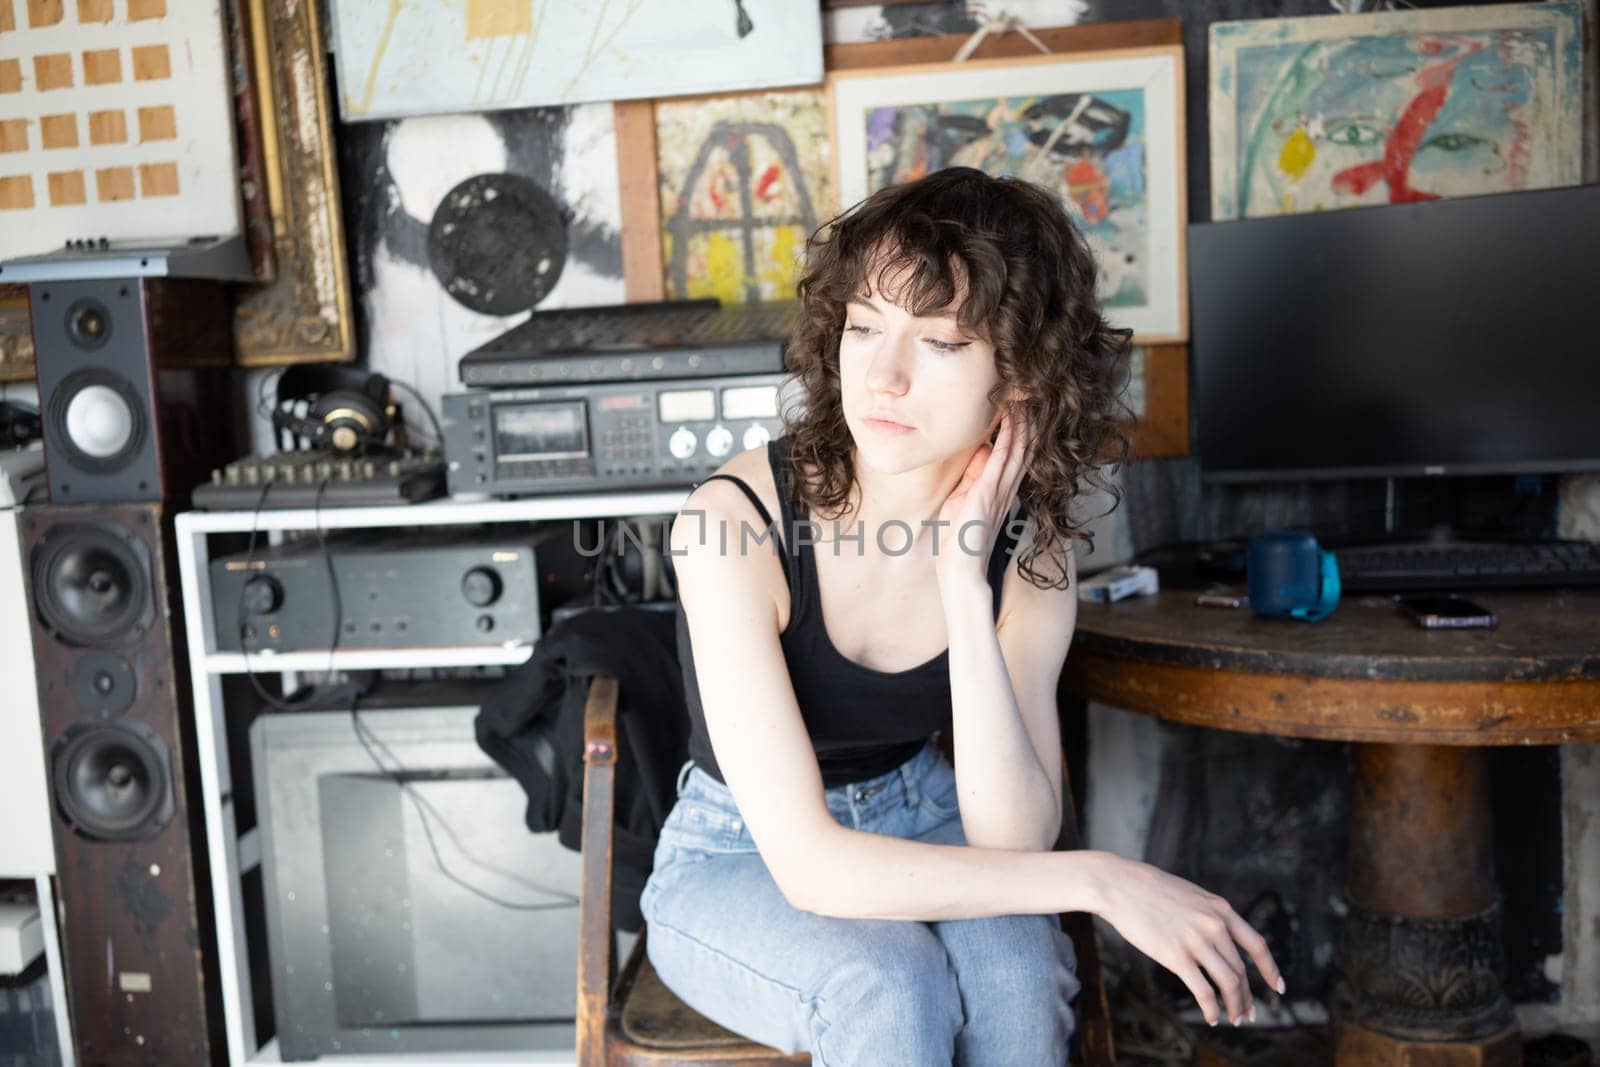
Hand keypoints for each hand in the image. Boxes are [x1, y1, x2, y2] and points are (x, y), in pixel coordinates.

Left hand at [934, 405, 1029, 589]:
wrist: (960, 575)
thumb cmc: (957, 544)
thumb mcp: (962, 502)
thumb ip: (972, 478)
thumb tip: (982, 450)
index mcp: (999, 492)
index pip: (1014, 454)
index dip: (1020, 428)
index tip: (1021, 402)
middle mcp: (1004, 490)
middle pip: (1022, 447)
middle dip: (1027, 419)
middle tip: (1032, 390)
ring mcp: (997, 491)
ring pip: (1017, 448)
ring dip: (1022, 421)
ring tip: (1026, 394)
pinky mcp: (986, 495)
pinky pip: (1002, 459)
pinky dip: (1007, 437)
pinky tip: (1011, 418)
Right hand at [1092, 854, 1284, 1025]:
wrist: (1119, 885)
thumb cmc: (1149, 889)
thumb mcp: (1191, 895)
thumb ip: (1209, 915)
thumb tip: (1219, 939)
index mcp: (1221, 909)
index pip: (1257, 945)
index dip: (1271, 969)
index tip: (1278, 987)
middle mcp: (1215, 925)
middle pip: (1241, 970)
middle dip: (1247, 997)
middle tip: (1247, 1013)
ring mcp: (1197, 941)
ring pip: (1229, 983)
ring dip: (1235, 1006)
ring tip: (1233, 1019)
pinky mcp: (1176, 956)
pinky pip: (1203, 991)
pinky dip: (1211, 1009)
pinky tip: (1211, 1017)